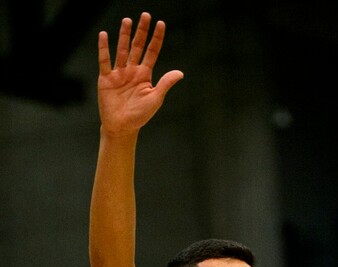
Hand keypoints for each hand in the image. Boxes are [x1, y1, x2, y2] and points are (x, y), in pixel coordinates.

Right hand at [97, 13, 183, 135]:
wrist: (122, 127)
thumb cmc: (140, 115)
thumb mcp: (155, 99)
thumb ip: (165, 84)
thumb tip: (180, 72)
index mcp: (145, 75)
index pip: (152, 52)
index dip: (156, 38)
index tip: (161, 23)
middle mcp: (132, 70)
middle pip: (137, 46)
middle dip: (141, 31)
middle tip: (145, 15)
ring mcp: (119, 73)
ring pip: (122, 50)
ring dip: (124, 36)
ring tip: (127, 21)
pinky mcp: (106, 78)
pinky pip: (105, 60)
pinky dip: (104, 48)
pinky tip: (104, 35)